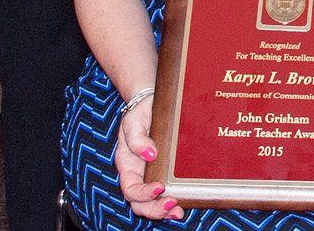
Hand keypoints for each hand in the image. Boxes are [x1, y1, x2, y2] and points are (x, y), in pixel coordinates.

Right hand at [112, 94, 181, 220]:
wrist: (152, 101)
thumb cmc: (141, 111)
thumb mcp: (134, 120)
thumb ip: (137, 138)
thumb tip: (149, 155)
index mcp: (127, 164)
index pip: (131, 188)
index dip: (143, 193)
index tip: (159, 188)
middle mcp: (139, 174)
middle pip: (140, 202)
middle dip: (155, 209)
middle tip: (172, 205)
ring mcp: (151, 175)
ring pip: (152, 202)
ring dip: (164, 211)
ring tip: (179, 212)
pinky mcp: (165, 172)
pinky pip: (166, 192)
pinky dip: (174, 201)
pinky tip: (185, 204)